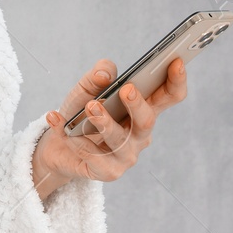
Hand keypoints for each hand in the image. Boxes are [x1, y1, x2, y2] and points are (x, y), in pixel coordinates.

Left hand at [29, 57, 188, 198]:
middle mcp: (139, 134)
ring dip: (104, 122)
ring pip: (119, 139)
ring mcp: (126, 155)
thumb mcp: (86, 88)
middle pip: (147, 120)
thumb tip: (105, 74)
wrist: (56, 146)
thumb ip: (97, 75)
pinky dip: (71, 135)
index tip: (176, 61)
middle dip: (138, 105)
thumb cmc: (80, 113)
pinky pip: (91, 154)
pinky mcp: (108, 171)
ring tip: (90, 106)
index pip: (169, 96)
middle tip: (126, 89)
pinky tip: (56, 118)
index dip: (176, 80)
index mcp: (143, 109)